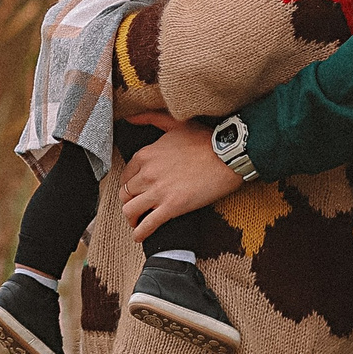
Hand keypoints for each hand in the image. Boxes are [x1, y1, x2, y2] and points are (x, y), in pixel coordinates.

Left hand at [119, 126, 244, 243]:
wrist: (227, 156)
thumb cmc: (205, 139)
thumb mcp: (174, 123)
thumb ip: (150, 118)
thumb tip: (131, 116)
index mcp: (145, 155)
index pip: (126, 175)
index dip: (129, 185)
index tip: (134, 191)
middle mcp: (147, 174)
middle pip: (126, 194)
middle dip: (129, 202)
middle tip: (135, 208)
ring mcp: (158, 191)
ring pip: (131, 210)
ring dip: (131, 219)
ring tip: (136, 223)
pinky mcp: (171, 207)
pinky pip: (147, 225)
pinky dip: (140, 233)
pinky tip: (139, 237)